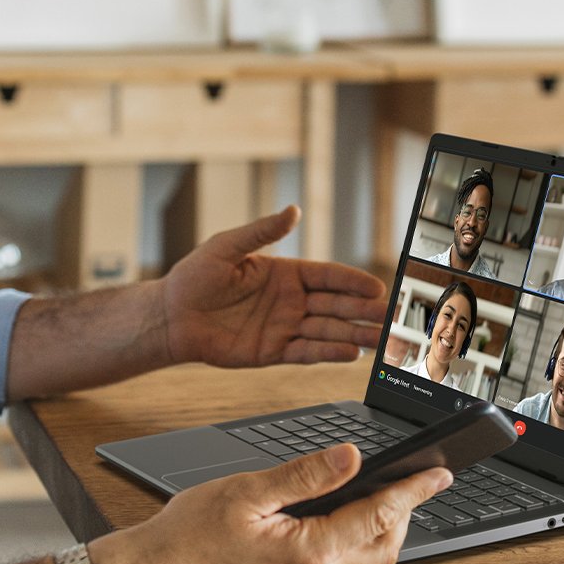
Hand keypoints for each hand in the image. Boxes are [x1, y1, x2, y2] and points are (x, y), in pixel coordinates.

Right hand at [89, 444, 450, 563]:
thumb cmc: (187, 535)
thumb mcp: (247, 490)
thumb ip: (304, 475)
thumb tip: (351, 456)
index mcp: (307, 552)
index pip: (377, 517)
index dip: (412, 491)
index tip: (438, 472)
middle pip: (384, 550)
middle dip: (406, 514)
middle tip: (417, 478)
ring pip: (366, 562)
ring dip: (384, 528)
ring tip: (388, 490)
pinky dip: (358, 538)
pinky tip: (348, 513)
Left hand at [162, 206, 387, 366]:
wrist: (170, 317)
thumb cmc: (194, 277)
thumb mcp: (227, 247)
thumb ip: (262, 231)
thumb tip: (292, 211)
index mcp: (285, 273)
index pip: (328, 276)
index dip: (353, 281)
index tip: (378, 285)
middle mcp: (290, 301)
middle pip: (336, 305)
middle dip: (365, 309)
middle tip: (394, 315)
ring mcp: (284, 327)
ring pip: (327, 330)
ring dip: (356, 333)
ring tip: (382, 338)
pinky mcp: (272, 352)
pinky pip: (306, 352)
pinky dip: (328, 353)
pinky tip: (350, 351)